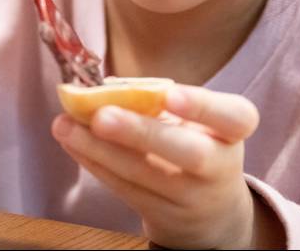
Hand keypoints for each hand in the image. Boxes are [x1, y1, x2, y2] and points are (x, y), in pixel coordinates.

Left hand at [51, 84, 275, 248]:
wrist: (210, 209)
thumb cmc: (197, 141)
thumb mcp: (198, 120)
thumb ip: (160, 100)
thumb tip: (103, 86)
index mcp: (233, 131)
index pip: (234, 117)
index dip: (203, 106)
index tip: (170, 94)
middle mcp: (220, 166)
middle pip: (188, 153)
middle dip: (141, 133)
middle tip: (101, 116)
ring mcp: (191, 196)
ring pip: (144, 175)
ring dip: (99, 149)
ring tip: (65, 125)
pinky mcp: (161, 214)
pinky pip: (124, 187)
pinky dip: (94, 162)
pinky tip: (72, 141)